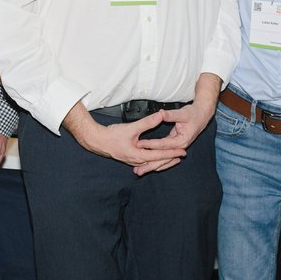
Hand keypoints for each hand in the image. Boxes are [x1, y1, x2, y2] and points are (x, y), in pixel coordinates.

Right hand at [63, 103, 185, 169]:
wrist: (97, 141)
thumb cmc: (111, 136)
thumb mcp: (131, 128)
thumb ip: (147, 122)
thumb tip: (160, 116)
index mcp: (138, 155)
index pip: (160, 155)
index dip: (172, 152)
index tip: (182, 151)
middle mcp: (137, 161)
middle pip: (158, 162)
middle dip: (171, 158)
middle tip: (182, 154)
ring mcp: (133, 161)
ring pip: (152, 163)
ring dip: (164, 161)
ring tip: (174, 158)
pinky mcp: (130, 158)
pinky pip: (146, 162)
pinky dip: (155, 161)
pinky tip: (157, 159)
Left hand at [133, 73, 219, 174]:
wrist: (201, 116)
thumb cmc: (193, 114)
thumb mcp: (181, 113)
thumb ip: (170, 115)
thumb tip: (160, 114)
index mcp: (182, 140)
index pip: (163, 144)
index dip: (151, 144)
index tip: (140, 144)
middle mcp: (180, 147)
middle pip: (163, 157)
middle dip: (150, 164)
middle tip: (137, 170)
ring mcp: (177, 148)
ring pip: (163, 159)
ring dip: (151, 166)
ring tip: (138, 172)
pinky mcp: (174, 146)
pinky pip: (163, 156)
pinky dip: (155, 161)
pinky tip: (146, 166)